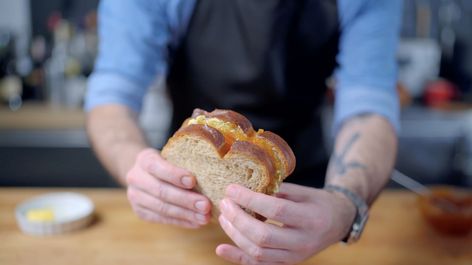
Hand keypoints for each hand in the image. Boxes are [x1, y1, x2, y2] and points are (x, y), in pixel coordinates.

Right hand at [126, 148, 210, 227]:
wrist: (144, 172)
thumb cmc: (167, 161)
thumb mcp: (171, 154)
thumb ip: (185, 161)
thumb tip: (213, 171)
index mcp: (144, 159)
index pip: (156, 167)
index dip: (174, 174)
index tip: (193, 180)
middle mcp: (135, 178)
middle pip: (161, 191)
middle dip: (186, 200)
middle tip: (206, 205)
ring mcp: (135, 197)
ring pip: (162, 208)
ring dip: (186, 214)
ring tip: (205, 217)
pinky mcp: (140, 212)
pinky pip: (163, 219)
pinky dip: (181, 222)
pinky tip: (196, 223)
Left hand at [216, 183, 356, 264]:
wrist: (338, 223)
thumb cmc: (319, 203)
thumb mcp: (304, 191)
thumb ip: (277, 190)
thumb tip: (245, 186)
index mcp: (310, 218)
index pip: (276, 210)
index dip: (250, 199)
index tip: (231, 189)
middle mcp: (303, 242)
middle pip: (263, 236)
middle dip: (238, 219)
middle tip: (225, 204)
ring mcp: (295, 257)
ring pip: (258, 253)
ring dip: (235, 235)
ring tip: (224, 218)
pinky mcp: (287, 264)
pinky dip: (238, 257)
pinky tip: (221, 248)